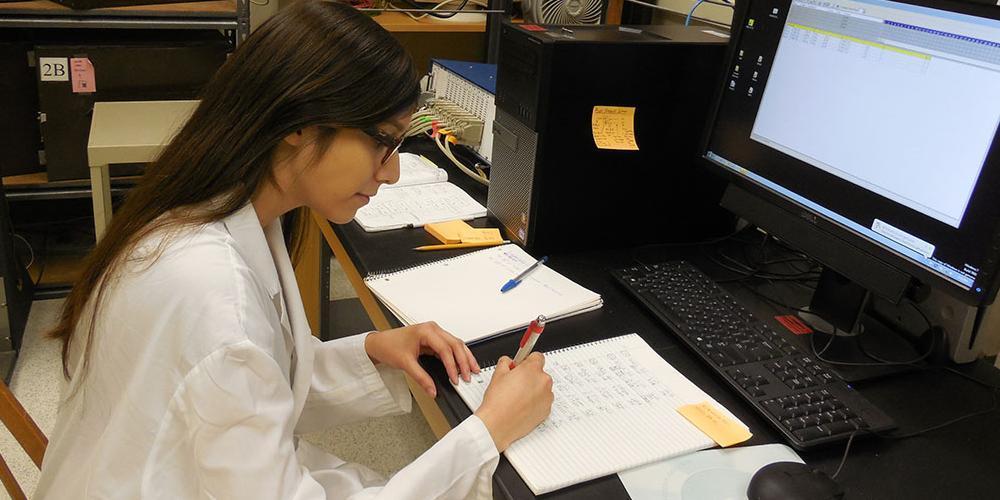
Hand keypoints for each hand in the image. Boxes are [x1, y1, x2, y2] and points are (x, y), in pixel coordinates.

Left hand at [364, 321, 479, 397]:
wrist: (378, 343)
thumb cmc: (389, 347)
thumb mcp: (405, 364)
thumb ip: (421, 378)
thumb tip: (433, 390)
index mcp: (426, 331)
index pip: (445, 349)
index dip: (452, 365)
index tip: (455, 379)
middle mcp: (432, 329)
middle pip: (455, 344)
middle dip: (464, 361)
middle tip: (469, 375)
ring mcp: (434, 332)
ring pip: (456, 344)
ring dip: (464, 357)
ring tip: (473, 369)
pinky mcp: (433, 338)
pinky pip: (450, 346)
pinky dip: (457, 356)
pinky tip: (462, 365)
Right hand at [475, 353, 553, 451]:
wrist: (498, 424)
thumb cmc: (498, 402)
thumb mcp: (497, 374)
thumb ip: (506, 362)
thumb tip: (508, 362)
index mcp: (533, 370)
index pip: (537, 357)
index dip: (527, 361)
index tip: (522, 366)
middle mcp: (544, 382)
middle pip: (540, 373)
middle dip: (529, 377)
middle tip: (515, 384)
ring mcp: (547, 397)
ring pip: (542, 388)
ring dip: (533, 390)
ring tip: (517, 398)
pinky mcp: (547, 410)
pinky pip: (543, 401)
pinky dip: (535, 402)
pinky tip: (522, 406)